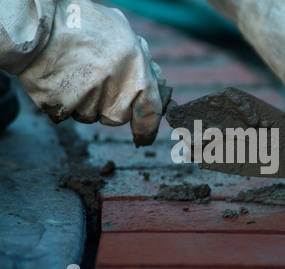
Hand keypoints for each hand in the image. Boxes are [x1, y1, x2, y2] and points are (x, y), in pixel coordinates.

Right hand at [16, 1, 168, 146]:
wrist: (38, 26)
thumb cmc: (84, 25)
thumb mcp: (124, 33)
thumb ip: (143, 61)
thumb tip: (155, 84)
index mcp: (136, 73)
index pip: (149, 113)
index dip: (148, 128)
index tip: (144, 138)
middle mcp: (116, 93)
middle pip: (117, 116)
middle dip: (111, 103)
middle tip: (97, 75)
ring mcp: (89, 104)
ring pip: (92, 115)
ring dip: (86, 101)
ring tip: (76, 71)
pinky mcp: (64, 109)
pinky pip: (68, 113)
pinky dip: (65, 100)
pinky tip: (61, 78)